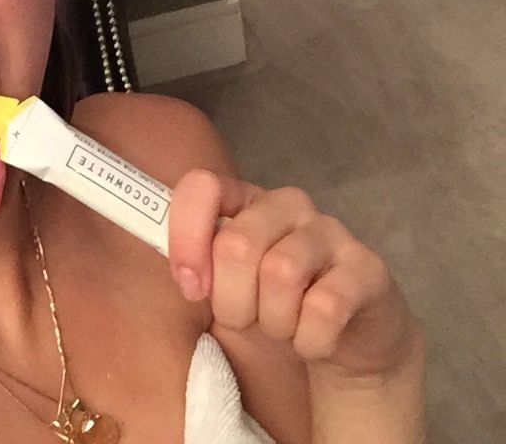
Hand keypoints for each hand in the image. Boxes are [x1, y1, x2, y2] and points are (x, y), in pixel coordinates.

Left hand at [168, 169, 420, 380]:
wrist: (350, 336)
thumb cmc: (274, 303)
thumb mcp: (225, 283)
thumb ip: (193, 260)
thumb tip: (159, 247)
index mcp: (246, 200)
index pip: (202, 186)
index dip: (186, 234)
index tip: (188, 283)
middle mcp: (288, 204)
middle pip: (237, 244)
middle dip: (231, 300)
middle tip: (244, 318)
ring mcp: (331, 232)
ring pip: (279, 275)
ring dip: (272, 322)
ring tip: (282, 326)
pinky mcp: (367, 269)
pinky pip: (323, 310)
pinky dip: (308, 340)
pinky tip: (314, 339)